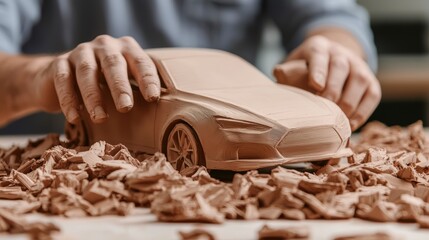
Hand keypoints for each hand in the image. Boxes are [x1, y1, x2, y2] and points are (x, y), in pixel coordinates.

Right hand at [34, 35, 159, 123]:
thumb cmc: (104, 85)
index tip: (153, 98)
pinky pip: (63, 81)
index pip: (140, 62)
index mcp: (126, 49)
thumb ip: (140, 91)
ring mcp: (80, 52)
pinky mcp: (58, 64)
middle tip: (126, 107)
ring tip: (100, 118)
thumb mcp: (124, 84)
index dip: (147, 79)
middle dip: (120, 87)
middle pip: (113, 64)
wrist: (61, 79)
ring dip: (94, 96)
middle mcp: (104, 46)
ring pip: (87, 72)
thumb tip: (164, 114)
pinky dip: (69, 101)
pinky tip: (74, 118)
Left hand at [273, 35, 380, 130]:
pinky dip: (362, 112)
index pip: (319, 55)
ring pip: (359, 80)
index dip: (318, 70)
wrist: (331, 61)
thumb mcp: (294, 66)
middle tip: (325, 108)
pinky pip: (372, 95)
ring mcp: (359, 66)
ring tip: (337, 120)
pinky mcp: (371, 81)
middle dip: (333, 90)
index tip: (315, 85)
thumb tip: (279, 79)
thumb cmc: (305, 71)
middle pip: (340, 67)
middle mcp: (341, 53)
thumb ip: (287, 74)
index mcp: (318, 47)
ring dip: (348, 103)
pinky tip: (350, 124)